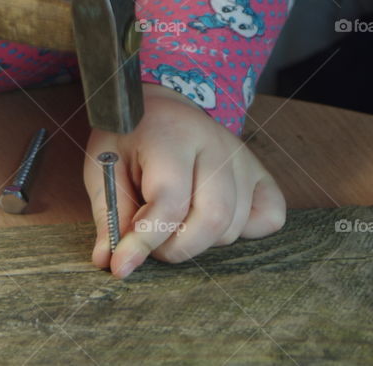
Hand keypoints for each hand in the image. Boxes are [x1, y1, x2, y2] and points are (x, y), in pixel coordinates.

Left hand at [83, 83, 285, 277]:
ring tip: (172, 224)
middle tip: (150, 242)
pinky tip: (209, 220)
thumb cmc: (128, 137)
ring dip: (199, 241)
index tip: (123, 264)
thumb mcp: (103, 166)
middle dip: (176, 248)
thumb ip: (109, 213)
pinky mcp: (260, 172)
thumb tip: (111, 261)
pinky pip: (269, 218)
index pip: (169, 200)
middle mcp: (215, 145)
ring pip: (233, 226)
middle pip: (212, 219)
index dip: (145, 239)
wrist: (159, 108)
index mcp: (171, 135)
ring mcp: (242, 158)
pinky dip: (243, 231)